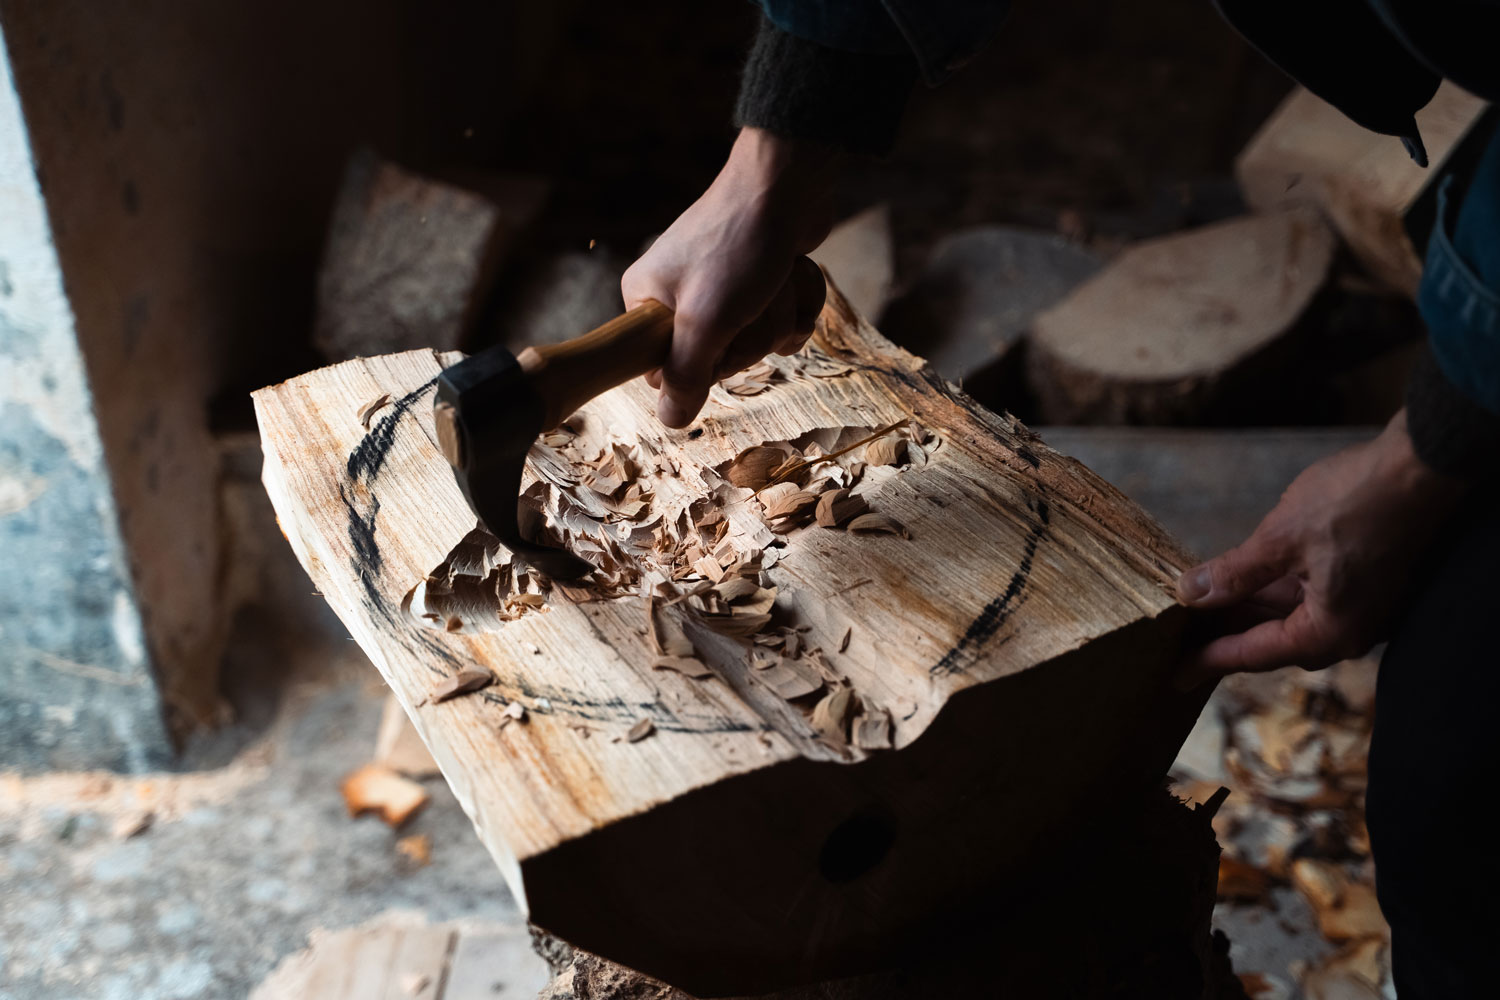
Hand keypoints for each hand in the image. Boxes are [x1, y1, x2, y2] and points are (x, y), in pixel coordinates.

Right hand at [622, 128, 836, 427]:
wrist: (787, 183)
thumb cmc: (738, 246)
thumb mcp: (706, 320)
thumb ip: (686, 375)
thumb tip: (671, 422)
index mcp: (646, 301)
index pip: (667, 372)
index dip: (703, 366)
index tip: (717, 335)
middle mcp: (677, 295)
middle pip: (720, 360)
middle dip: (751, 336)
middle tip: (749, 302)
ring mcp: (720, 288)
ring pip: (758, 341)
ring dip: (778, 317)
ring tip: (772, 279)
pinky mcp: (759, 280)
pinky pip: (781, 320)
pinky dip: (796, 304)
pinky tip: (792, 275)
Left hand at [1175, 411, 1464, 686]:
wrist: (1421, 465)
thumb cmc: (1355, 500)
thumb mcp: (1280, 539)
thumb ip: (1234, 573)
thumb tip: (1191, 593)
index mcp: (1330, 630)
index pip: (1254, 654)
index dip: (1209, 661)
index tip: (1175, 675)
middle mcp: (1351, 629)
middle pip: (1274, 641)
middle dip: (1227, 635)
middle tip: (1180, 635)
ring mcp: (1361, 606)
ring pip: (1292, 618)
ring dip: (1249, 610)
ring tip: (1202, 604)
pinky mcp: (1366, 581)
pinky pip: (1311, 599)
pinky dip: (1274, 592)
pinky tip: (1243, 578)